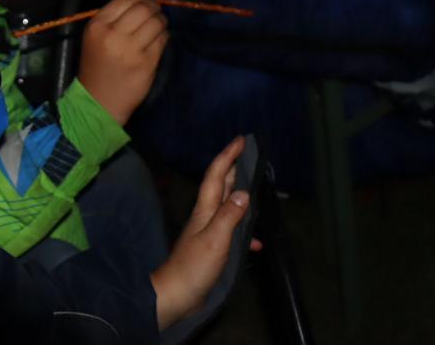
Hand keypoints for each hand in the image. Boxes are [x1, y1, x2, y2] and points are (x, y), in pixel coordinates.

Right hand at [77, 0, 169, 124]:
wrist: (98, 101)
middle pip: (144, 8)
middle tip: (156, 10)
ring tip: (159, 24)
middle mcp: (113, 34)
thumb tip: (142, 0)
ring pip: (156, 22)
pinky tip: (159, 38)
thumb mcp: (95, 37)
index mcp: (98, 25)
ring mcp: (131, 49)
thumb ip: (113, 18)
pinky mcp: (146, 63)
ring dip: (162, 20)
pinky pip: (162, 40)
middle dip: (154, 6)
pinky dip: (164, 35)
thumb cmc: (97, 66)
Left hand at [151, 136, 255, 328]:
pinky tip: (257, 241)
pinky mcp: (213, 248)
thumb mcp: (215, 240)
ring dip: (241, 196)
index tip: (240, 140)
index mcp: (205, 210)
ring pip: (227, 207)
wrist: (176, 295)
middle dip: (234, 168)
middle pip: (221, 186)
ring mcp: (208, 232)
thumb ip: (230, 216)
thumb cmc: (194, 267)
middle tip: (250, 154)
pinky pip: (233, 232)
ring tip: (257, 189)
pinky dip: (246, 231)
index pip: (216, 176)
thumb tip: (244, 192)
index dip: (227, 156)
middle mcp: (206, 216)